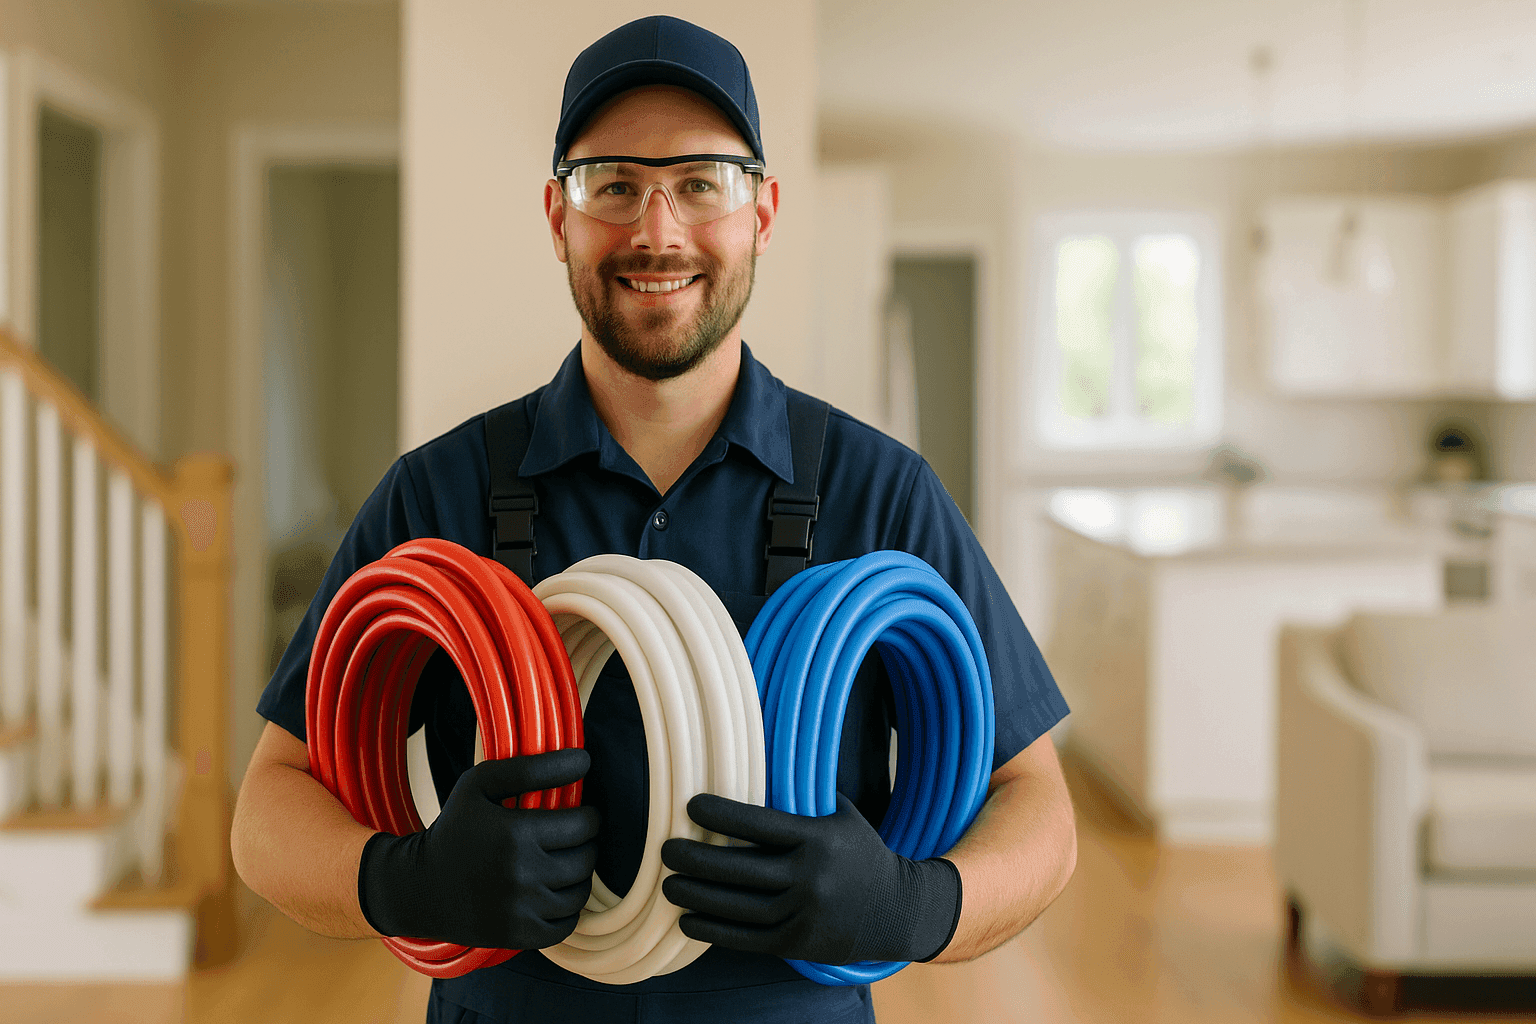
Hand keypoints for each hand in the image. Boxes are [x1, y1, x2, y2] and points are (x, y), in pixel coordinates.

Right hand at [358, 747, 599, 949]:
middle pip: (586, 859)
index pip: (585, 824)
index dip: (589, 816)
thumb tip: (584, 759)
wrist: (418, 886)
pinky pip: (567, 923)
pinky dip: (567, 909)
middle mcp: (522, 874)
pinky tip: (551, 892)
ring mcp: (521, 910)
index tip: (579, 815)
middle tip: (569, 839)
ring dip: (577, 876)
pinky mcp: (518, 935)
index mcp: (517, 833)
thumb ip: (532, 767)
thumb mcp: (481, 783)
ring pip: (580, 892)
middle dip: (585, 844)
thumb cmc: (455, 827)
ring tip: (560, 863)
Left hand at [660, 792, 960, 965]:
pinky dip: (713, 931)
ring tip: (669, 884)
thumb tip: (754, 766)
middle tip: (666, 850)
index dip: (722, 815)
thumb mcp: (841, 817)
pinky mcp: (798, 943)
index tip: (690, 807)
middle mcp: (811, 877)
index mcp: (819, 839)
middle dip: (696, 859)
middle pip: (741, 868)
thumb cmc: (859, 853)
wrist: (897, 910)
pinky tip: (688, 920)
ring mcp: (805, 914)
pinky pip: (747, 938)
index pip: (761, 825)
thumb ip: (802, 799)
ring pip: (738, 907)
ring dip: (697, 895)